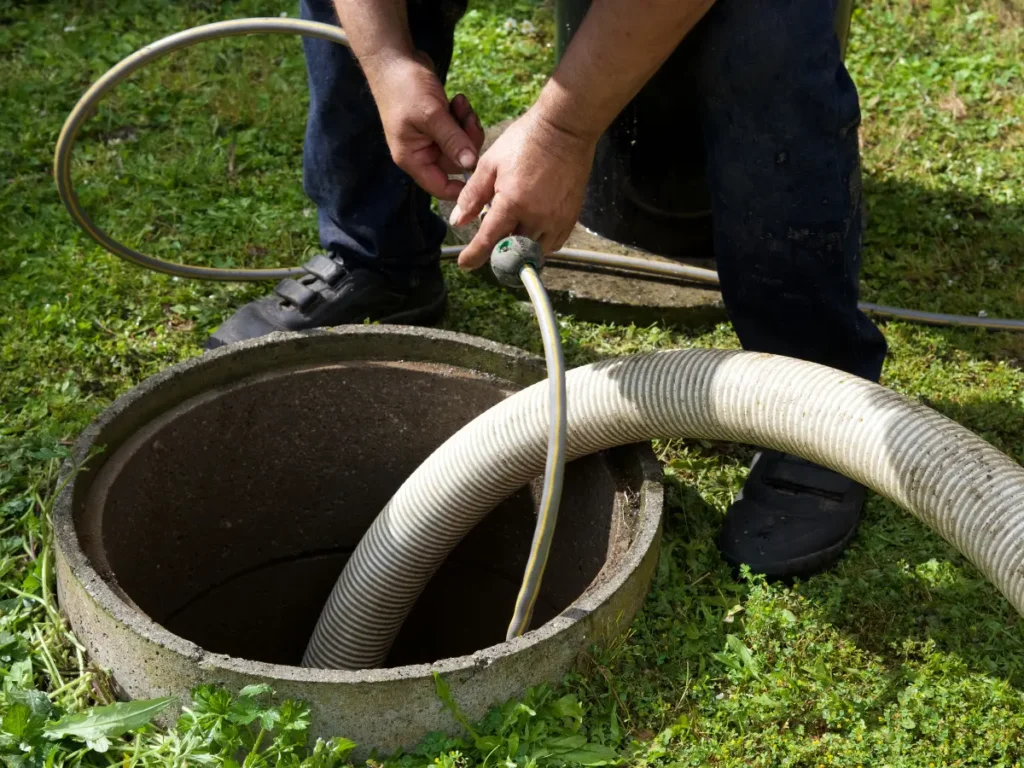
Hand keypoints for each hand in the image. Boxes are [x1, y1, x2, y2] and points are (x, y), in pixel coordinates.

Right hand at [364, 53, 485, 199]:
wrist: (394, 58)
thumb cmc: (405, 87)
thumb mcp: (431, 114)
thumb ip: (453, 141)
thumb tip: (471, 165)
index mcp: (413, 158)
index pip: (440, 187)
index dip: (461, 188)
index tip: (481, 173)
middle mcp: (421, 152)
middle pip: (456, 163)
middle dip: (467, 142)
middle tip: (468, 118)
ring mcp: (430, 138)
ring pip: (461, 145)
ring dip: (467, 126)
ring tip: (461, 103)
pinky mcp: (438, 124)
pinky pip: (459, 130)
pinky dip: (463, 116)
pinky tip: (458, 100)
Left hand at [449, 106, 597, 268]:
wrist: (565, 129)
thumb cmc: (525, 141)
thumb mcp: (490, 164)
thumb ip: (472, 195)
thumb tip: (458, 221)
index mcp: (512, 203)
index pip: (488, 241)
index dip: (474, 256)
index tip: (465, 263)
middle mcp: (536, 217)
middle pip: (511, 250)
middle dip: (498, 249)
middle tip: (490, 240)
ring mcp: (556, 219)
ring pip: (533, 251)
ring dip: (519, 248)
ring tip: (512, 232)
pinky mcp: (570, 218)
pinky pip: (553, 244)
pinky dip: (539, 244)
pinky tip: (531, 230)